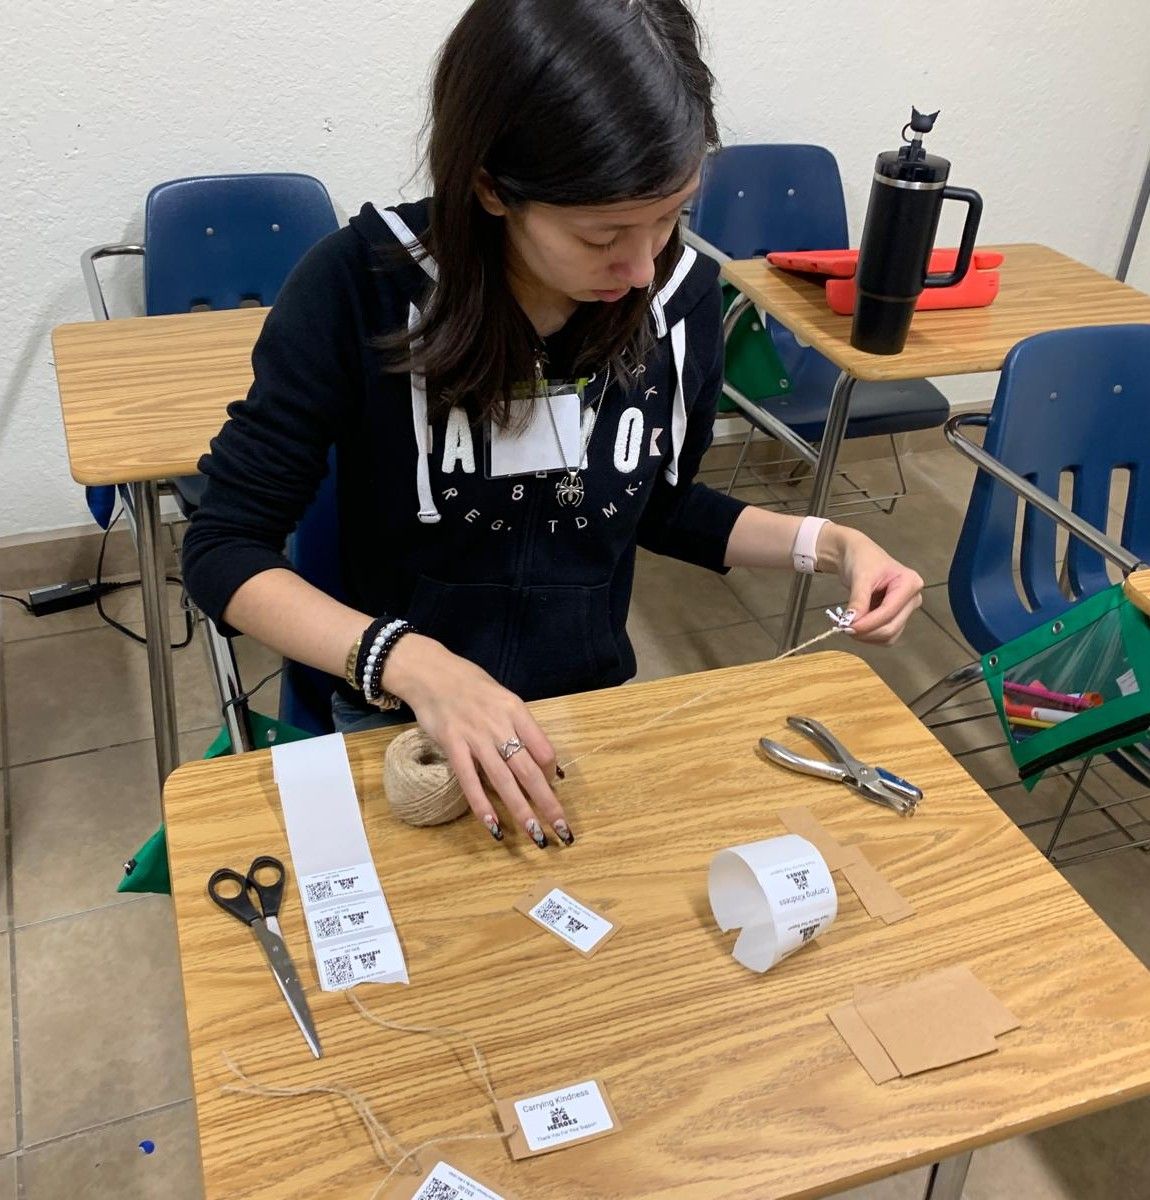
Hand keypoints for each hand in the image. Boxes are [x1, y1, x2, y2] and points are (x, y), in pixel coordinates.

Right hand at [383, 634, 571, 846]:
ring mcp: (476, 737)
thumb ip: (519, 726)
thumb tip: (539, 757)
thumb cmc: (470, 685)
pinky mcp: (453, 746)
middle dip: (548, 803)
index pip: (544, 750)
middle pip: (530, 771)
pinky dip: (482, 805)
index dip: (552, 774)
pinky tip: (494, 826)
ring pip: (504, 781)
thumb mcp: (503, 698)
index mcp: (517, 711)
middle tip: (562, 830)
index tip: (552, 787)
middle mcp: (500, 725)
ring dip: (521, 811)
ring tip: (536, 835)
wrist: (431, 672)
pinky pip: (470, 781)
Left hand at [817, 525, 923, 643]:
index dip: (868, 623)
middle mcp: (913, 598)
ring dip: (867, 636)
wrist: (857, 555)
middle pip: (892, 627)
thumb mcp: (860, 577)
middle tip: (844, 628)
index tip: (846, 626)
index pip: (889, 611)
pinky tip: (856, 626)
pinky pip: (885, 635)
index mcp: (910, 583)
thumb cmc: (862, 559)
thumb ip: (858, 600)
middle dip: (867, 632)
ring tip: (848, 626)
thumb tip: (851, 622)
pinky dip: (869, 635)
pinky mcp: (897, 617)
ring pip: (889, 636)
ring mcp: (906, 610)